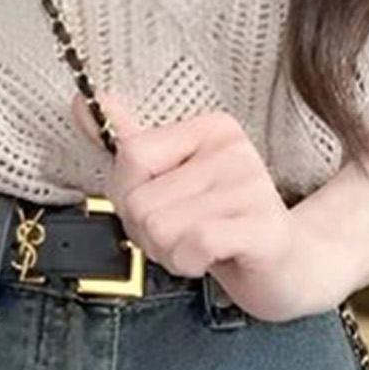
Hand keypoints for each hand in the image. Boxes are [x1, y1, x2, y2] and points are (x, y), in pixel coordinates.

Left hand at [69, 89, 324, 322]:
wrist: (287, 267)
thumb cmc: (220, 223)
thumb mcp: (171, 180)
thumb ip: (129, 144)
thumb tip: (81, 102)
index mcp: (209, 128)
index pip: (131, 154)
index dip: (129, 195)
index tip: (159, 207)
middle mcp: (232, 148)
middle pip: (140, 199)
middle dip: (150, 234)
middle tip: (185, 236)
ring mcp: (251, 184)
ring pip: (160, 227)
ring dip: (170, 253)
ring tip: (201, 249)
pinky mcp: (262, 226)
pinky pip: (193, 244)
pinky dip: (189, 264)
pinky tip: (212, 259)